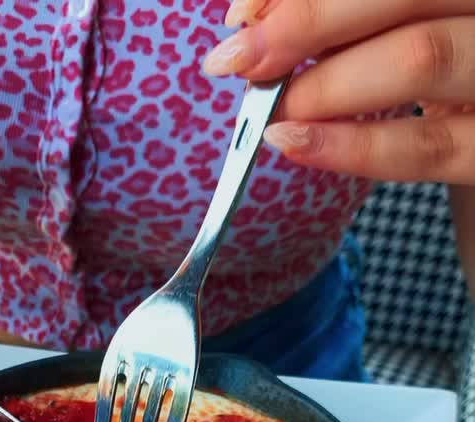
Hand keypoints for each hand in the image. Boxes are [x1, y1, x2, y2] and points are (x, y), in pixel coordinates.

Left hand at [204, 0, 474, 182]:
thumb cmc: (440, 70)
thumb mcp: (401, 25)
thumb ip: (347, 17)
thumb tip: (258, 23)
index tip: (243, 14)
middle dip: (310, 23)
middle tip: (243, 58)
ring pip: (420, 57)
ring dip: (330, 84)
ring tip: (275, 107)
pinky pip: (425, 146)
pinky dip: (353, 147)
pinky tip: (295, 144)